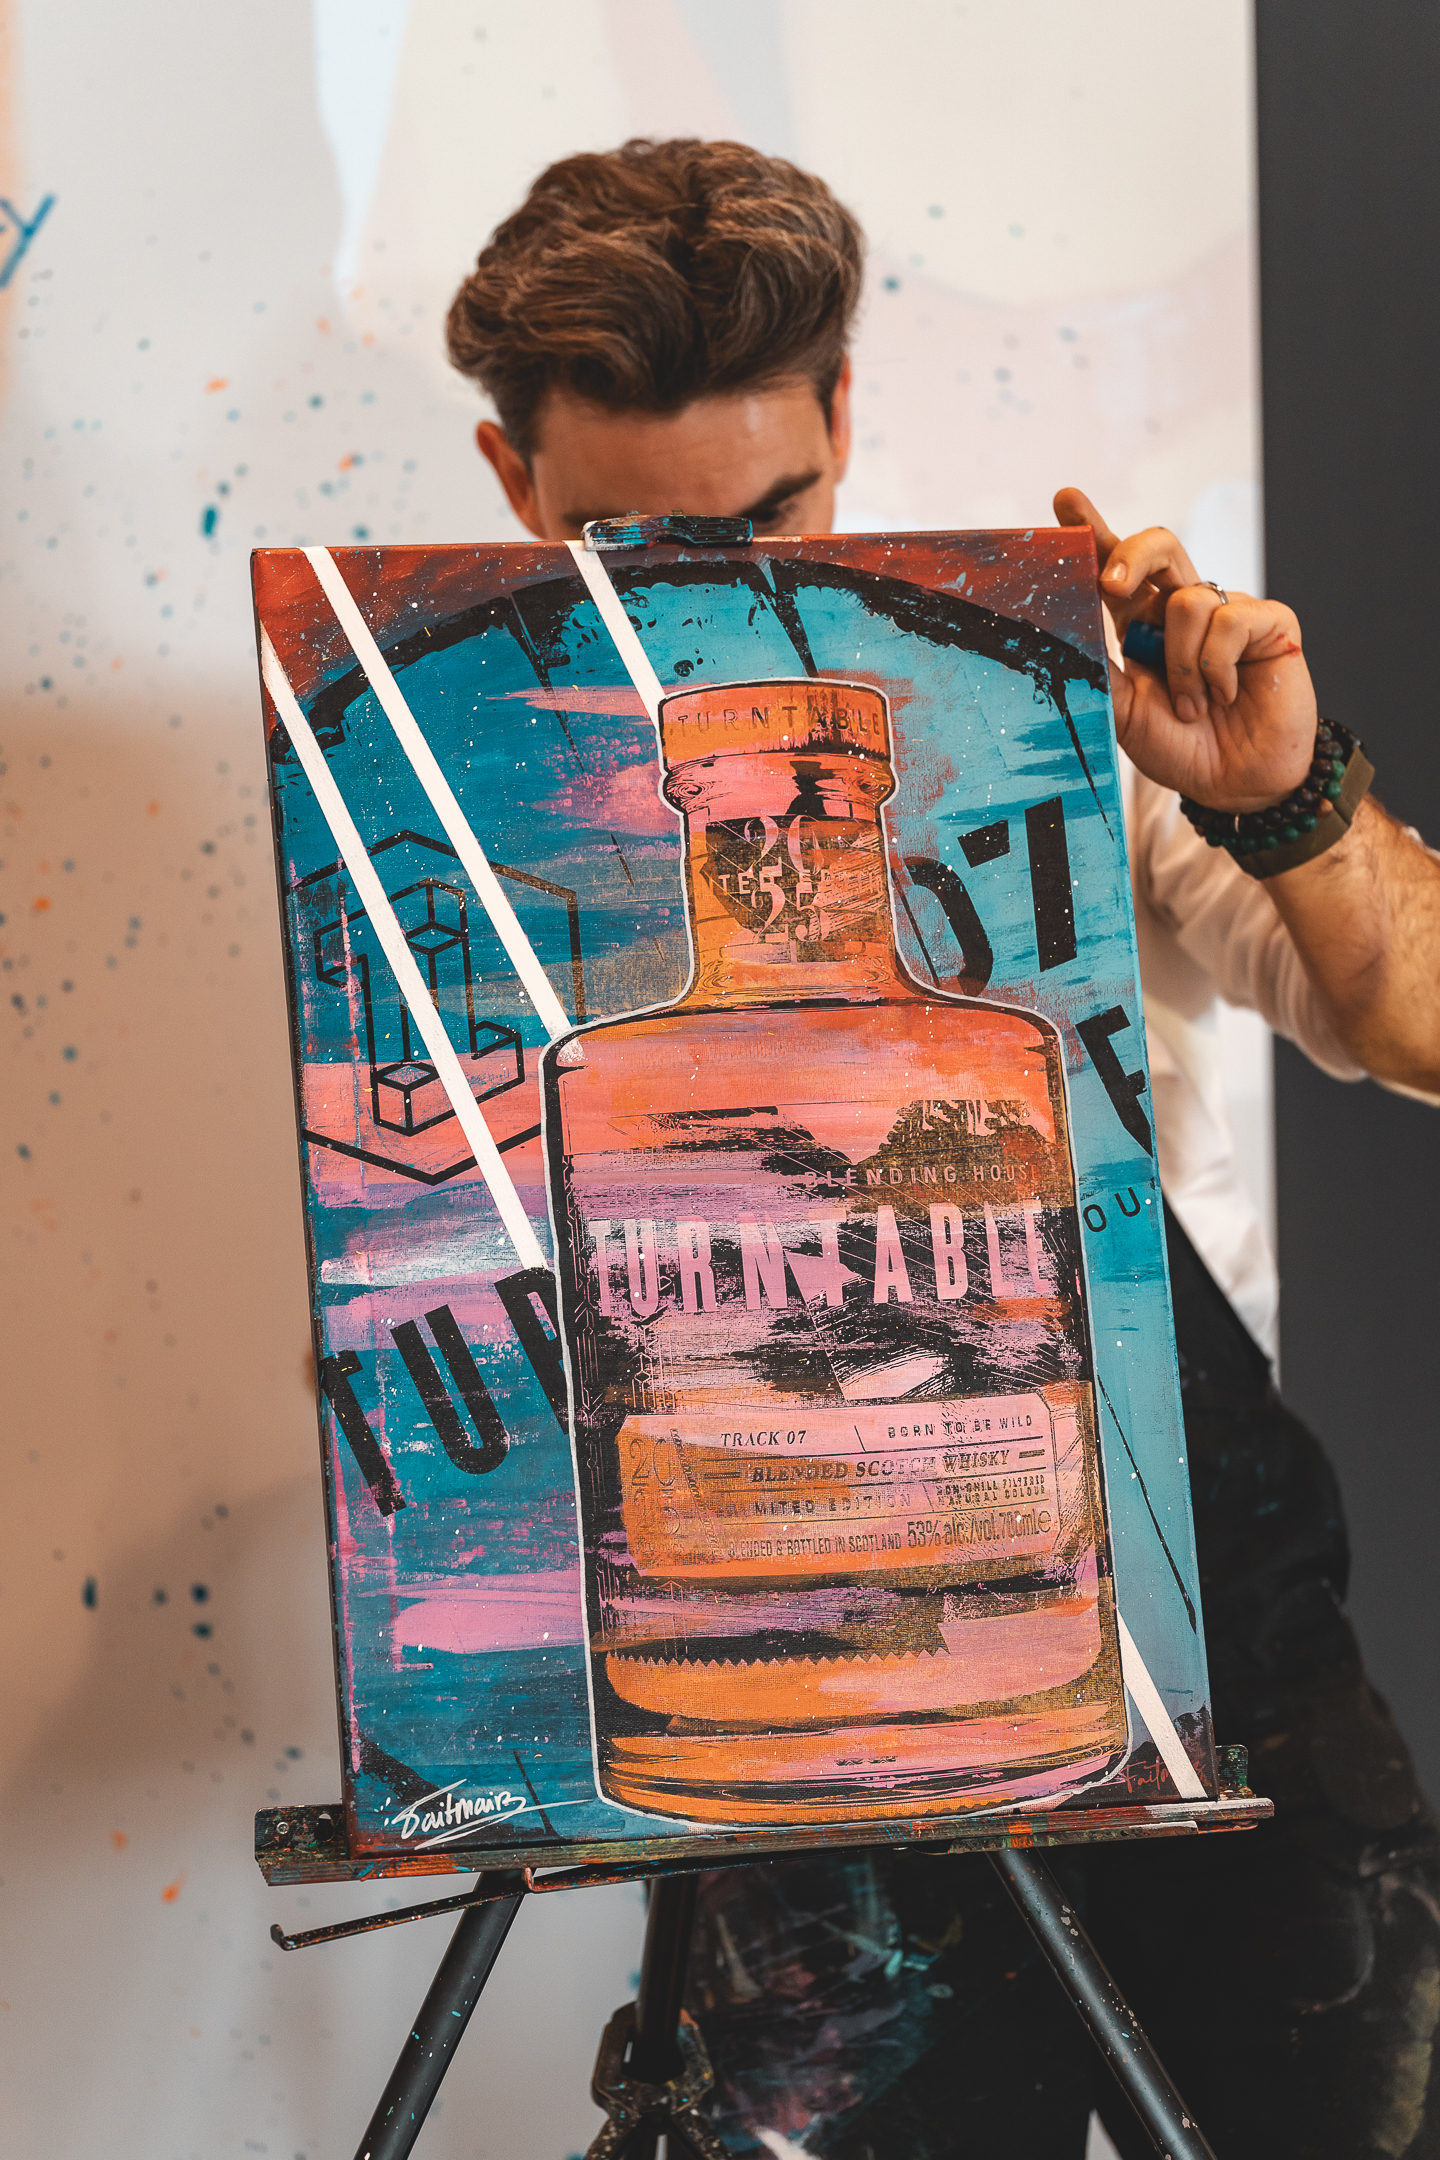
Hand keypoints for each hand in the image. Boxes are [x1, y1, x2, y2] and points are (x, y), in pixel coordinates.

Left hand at [1054, 487, 1317, 810]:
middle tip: (1111, 585)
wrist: (1234, 785)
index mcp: (1142, 624)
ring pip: (1188, 600)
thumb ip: (1099, 668)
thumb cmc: (1180, 748)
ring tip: (1193, 707)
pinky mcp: (1271, 623)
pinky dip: (1217, 668)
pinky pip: (1230, 621)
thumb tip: (1063, 630)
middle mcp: (1184, 610)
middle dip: (1129, 555)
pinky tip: (1226, 695)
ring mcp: (1229, 612)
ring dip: (1181, 664)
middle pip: (1158, 546)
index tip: (1065, 499)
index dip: (1093, 532)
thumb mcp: (1124, 711)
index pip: (1115, 569)